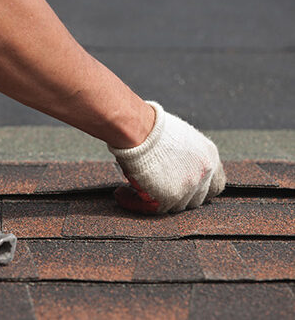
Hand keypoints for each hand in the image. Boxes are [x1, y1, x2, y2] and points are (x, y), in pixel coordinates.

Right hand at [109, 101, 225, 213]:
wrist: (138, 128)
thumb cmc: (151, 127)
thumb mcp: (180, 138)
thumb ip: (186, 157)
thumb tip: (175, 166)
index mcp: (209, 156)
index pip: (216, 185)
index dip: (200, 190)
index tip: (184, 189)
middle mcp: (204, 174)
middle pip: (197, 200)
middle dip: (178, 198)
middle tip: (155, 191)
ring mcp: (188, 187)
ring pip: (175, 207)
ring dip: (155, 201)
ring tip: (133, 190)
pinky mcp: (169, 197)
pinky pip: (152, 209)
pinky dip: (135, 203)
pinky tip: (121, 194)